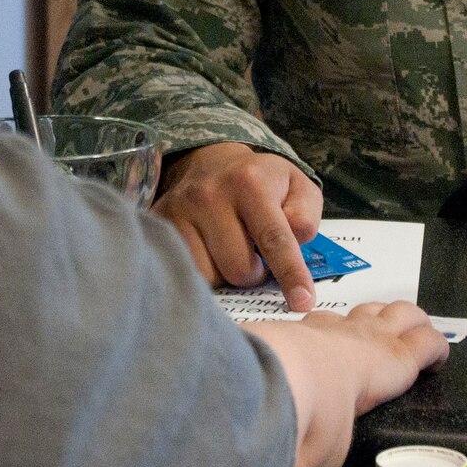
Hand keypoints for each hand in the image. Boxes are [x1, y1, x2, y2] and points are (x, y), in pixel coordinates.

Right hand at [153, 141, 323, 309]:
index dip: (291, 274)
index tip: (302, 303)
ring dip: (227, 275)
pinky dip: (205, 273)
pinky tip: (211, 256)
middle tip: (255, 255)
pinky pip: (187, 273)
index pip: (274, 238)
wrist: (211, 162)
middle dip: (254, 273)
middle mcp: (210, 194)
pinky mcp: (161, 224)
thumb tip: (296, 240)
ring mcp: (180, 210)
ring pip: (211, 277)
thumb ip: (306, 215)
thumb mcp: (296, 187)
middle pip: (240, 269)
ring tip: (231, 252)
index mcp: (250, 183)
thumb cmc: (260, 182)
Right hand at [243, 301, 448, 466]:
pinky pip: (428, 343)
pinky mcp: (399, 356)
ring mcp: (370, 338)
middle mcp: (338, 332)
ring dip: (410, 327)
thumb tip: (263, 438)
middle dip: (375, 319)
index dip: (332, 332)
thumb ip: (271, 407)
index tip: (333, 345)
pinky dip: (436, 350)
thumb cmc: (272, 394)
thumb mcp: (266, 391)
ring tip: (416, 341)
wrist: (291, 380)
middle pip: (364, 313)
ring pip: (401, 315)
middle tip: (380, 336)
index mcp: (302, 341)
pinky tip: (438, 362)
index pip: (322, 327)